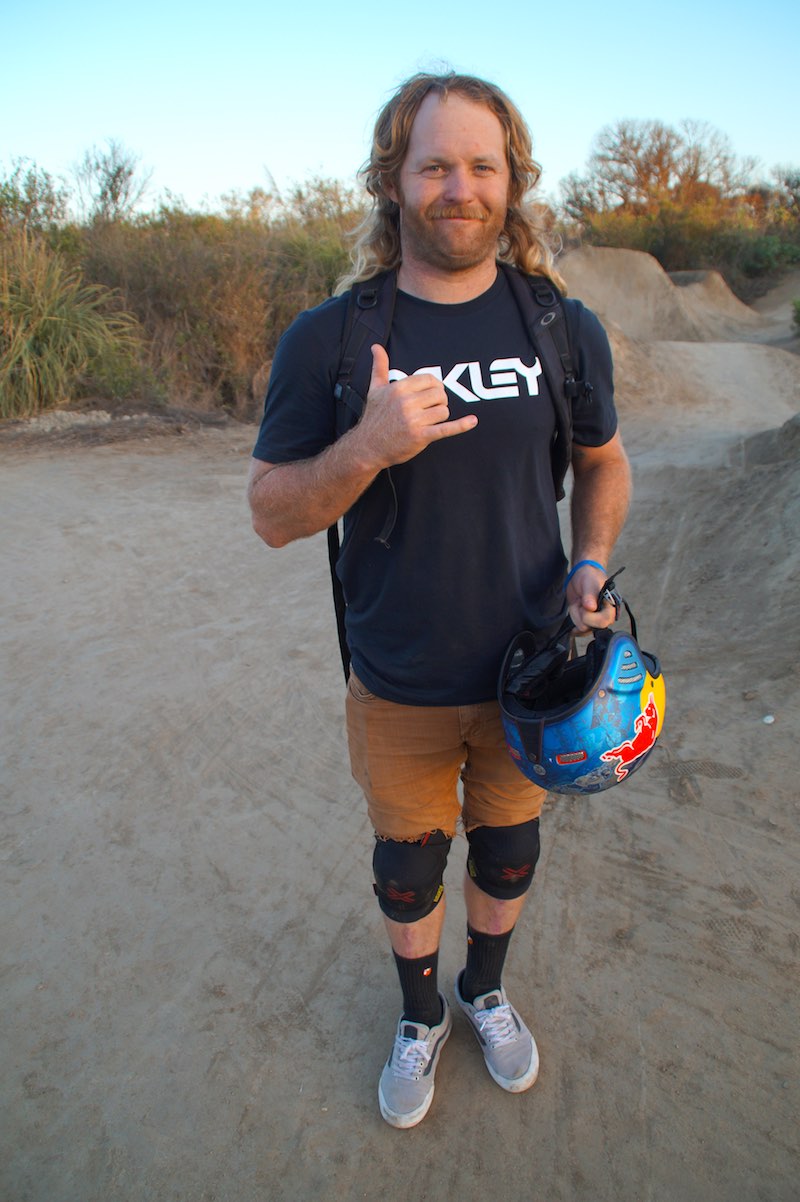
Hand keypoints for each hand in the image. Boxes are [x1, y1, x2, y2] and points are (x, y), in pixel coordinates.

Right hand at [355, 345, 477, 467]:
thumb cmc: (373, 418)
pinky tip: (472, 421)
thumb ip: (379, 367)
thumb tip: (376, 347)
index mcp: (399, 388)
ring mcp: (414, 420)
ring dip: (440, 416)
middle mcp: (406, 403)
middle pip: (440, 394)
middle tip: (429, 409)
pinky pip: (446, 428)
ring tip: (429, 421)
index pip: (430, 380)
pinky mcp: (421, 437)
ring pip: (444, 410)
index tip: (431, 395)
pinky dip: (461, 425)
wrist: (367, 447)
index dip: (434, 386)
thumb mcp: (374, 389)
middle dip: (439, 401)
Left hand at [566, 563, 617, 633]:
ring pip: (582, 629)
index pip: (603, 621)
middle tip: (581, 602)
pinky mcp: (587, 623)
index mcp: (611, 606)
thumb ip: (590, 595)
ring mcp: (596, 621)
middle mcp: (606, 616)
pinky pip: (579, 631)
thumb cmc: (589, 577)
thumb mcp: (589, 582)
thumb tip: (591, 608)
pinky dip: (574, 621)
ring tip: (579, 603)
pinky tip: (574, 610)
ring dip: (576, 615)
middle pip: (591, 628)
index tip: (584, 604)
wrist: (582, 576)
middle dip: (581, 615)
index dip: (590, 616)